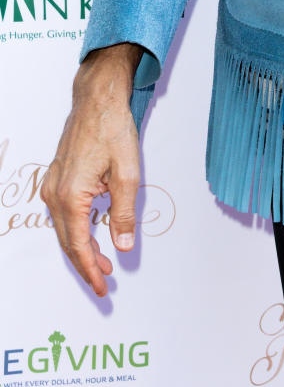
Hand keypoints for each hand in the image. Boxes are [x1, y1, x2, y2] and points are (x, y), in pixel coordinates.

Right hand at [40, 44, 142, 297]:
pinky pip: (62, 214)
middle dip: (86, 264)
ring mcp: (52, 185)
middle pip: (68, 242)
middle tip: (105, 281)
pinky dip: (75, 229)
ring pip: (64, 229)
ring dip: (81, 247)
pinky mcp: (56, 178)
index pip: (79, 246)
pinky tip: (90, 233)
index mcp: (71, 197)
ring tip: (102, 261)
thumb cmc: (113, 130)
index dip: (91, 270)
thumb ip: (124, 213)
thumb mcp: (128, 173)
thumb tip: (121, 246)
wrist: (98, 99)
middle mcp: (55, 194)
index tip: (103, 287)